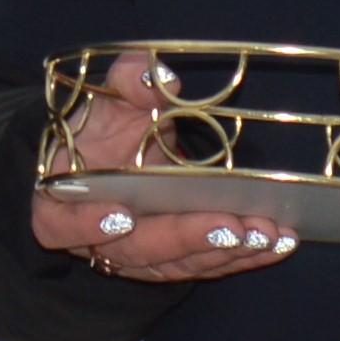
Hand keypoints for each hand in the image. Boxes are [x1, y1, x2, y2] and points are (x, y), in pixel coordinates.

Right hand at [22, 50, 297, 282]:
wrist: (104, 159)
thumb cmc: (100, 129)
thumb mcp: (107, 96)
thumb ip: (127, 82)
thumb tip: (158, 75)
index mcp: (64, 199)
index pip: (61, 222)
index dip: (86, 224)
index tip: (122, 214)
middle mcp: (97, 240)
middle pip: (136, 251)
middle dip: (186, 237)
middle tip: (231, 224)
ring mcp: (138, 256)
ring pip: (177, 264)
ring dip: (224, 251)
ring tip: (265, 232)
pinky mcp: (173, 262)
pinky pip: (206, 266)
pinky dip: (244, 257)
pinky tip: (278, 243)